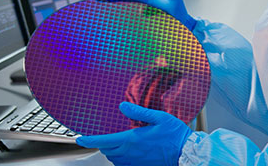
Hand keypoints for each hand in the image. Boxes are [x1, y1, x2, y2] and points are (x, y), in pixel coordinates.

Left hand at [76, 102, 192, 165]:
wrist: (186, 152)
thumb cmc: (175, 135)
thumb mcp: (159, 117)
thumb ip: (139, 112)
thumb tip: (123, 106)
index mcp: (132, 139)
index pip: (104, 141)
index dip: (89, 140)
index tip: (80, 138)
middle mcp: (130, 153)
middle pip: (107, 151)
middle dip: (104, 144)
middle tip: (106, 138)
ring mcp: (134, 162)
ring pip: (114, 159)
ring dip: (112, 152)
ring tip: (118, 144)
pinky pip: (123, 165)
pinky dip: (121, 159)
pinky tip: (129, 154)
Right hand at [85, 0, 196, 30]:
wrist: (183, 25)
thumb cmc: (179, 10)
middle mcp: (140, 2)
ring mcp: (138, 10)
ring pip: (118, 5)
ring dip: (105, 4)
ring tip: (90, 2)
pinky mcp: (139, 20)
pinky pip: (123, 15)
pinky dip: (112, 14)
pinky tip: (103, 15)